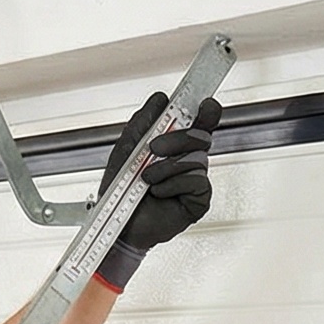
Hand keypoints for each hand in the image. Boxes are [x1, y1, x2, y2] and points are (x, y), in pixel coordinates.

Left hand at [94, 93, 220, 290]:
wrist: (118, 224)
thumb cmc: (121, 191)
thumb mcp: (126, 149)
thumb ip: (142, 122)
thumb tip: (159, 99)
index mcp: (175, 146)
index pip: (199, 122)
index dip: (206, 111)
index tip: (204, 104)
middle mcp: (187, 160)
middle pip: (201, 135)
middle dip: (176, 138)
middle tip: (154, 148)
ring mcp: (195, 179)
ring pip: (195, 159)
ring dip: (166, 167)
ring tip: (147, 179)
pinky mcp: (199, 199)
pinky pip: (196, 181)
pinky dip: (172, 184)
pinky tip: (160, 192)